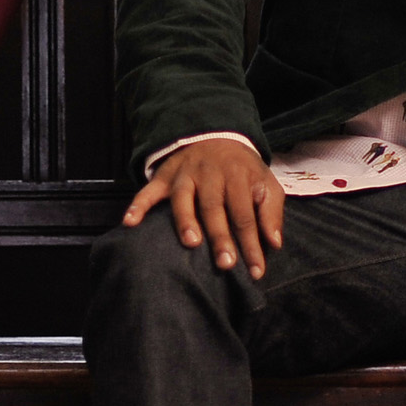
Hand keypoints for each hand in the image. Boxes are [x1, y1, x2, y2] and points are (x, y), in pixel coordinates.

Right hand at [122, 137, 283, 278]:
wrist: (215, 134)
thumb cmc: (243, 170)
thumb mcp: (266, 182)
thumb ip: (271, 211)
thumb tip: (275, 242)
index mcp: (238, 175)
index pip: (245, 214)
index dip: (251, 243)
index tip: (256, 271)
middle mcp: (210, 173)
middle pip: (214, 207)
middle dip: (220, 235)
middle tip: (225, 263)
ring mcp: (184, 174)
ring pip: (183, 197)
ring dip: (185, 219)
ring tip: (191, 243)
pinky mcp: (164, 176)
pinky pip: (149, 190)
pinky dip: (138, 205)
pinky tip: (130, 222)